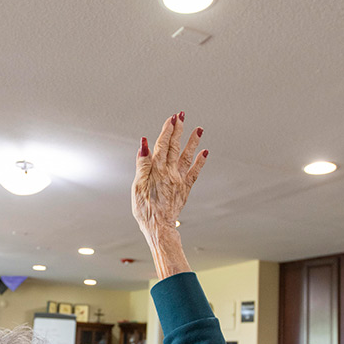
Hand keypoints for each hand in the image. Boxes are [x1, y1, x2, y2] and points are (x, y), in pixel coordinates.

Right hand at [132, 113, 205, 237]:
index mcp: (157, 170)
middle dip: (178, 130)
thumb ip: (142, 164)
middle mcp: (170, 172)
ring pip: (187, 156)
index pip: (162, 145)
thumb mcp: (137, 186)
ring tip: (199, 129)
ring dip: (193, 141)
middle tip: (182, 115)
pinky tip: (205, 152)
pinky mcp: (185, 188)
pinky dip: (200, 162)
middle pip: (174, 146)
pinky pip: (195, 172)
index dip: (167, 131)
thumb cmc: (145, 209)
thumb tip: (145, 144)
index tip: (171, 119)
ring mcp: (179, 180)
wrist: (159, 227)